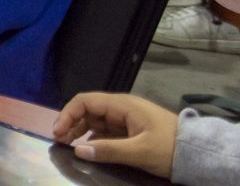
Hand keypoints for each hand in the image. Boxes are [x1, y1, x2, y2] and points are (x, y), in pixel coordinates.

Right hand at [52, 92, 177, 178]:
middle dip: (71, 123)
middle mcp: (121, 108)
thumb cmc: (169, 148)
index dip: (68, 114)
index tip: (58, 133)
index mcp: (122, 105)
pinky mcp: (131, 131)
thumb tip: (78, 150)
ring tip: (69, 146)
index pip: (85, 101)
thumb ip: (108, 150)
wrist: (198, 154)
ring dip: (80, 131)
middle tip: (59, 142)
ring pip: (96, 121)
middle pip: (88, 110)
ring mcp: (127, 119)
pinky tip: (89, 149)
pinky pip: (106, 131)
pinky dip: (94, 138)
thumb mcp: (139, 151)